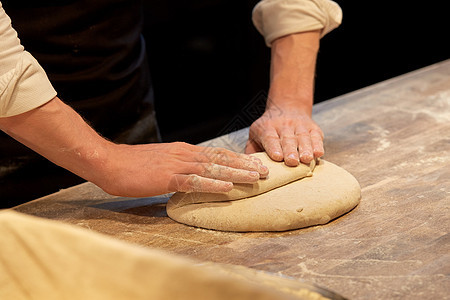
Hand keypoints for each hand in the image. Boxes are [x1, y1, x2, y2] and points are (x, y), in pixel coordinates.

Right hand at [0, 97, 267, 197]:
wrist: (109, 161)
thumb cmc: (132, 165)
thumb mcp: (160, 163)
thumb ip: (178, 168)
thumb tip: (191, 177)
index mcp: (184, 151)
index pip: (216, 154)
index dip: (236, 159)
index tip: (253, 163)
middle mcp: (185, 154)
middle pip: (221, 158)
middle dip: (244, 164)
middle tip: (264, 170)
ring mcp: (177, 165)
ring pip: (214, 168)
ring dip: (237, 173)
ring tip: (256, 177)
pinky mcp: (168, 177)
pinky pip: (195, 181)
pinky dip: (213, 183)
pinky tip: (228, 187)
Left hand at [245, 106, 323, 166]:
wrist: (287, 107)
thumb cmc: (267, 129)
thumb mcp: (255, 135)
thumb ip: (251, 150)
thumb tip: (248, 166)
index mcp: (267, 128)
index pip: (270, 138)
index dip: (274, 147)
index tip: (277, 157)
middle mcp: (283, 125)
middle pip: (287, 139)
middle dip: (290, 151)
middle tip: (292, 162)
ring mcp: (299, 126)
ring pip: (303, 137)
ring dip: (305, 149)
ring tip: (306, 159)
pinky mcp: (313, 128)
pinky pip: (316, 136)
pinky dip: (317, 144)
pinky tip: (318, 153)